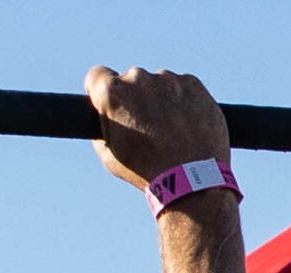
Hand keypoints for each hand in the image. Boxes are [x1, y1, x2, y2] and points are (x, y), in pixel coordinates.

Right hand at [89, 64, 231, 187]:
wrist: (193, 179)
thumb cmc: (147, 170)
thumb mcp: (110, 154)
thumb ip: (103, 125)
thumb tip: (106, 114)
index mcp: (111, 93)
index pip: (97, 76)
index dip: (102, 91)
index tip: (112, 103)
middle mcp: (138, 78)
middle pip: (131, 81)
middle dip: (136, 99)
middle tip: (148, 127)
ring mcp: (167, 79)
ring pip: (160, 85)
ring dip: (162, 100)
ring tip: (173, 131)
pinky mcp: (192, 83)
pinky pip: (183, 88)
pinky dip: (185, 102)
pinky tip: (188, 126)